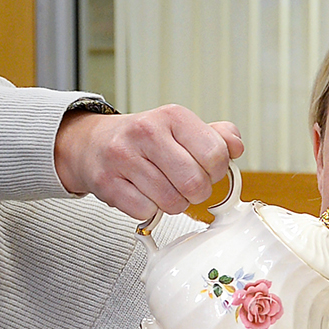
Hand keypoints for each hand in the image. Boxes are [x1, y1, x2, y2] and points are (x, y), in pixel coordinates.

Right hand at [54, 103, 243, 220]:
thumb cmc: (145, 140)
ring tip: (162, 187)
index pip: (216, 155)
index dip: (216, 171)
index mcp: (172, 116)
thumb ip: (217, 136)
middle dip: (196, 192)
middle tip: (184, 184)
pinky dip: (149, 210)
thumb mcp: (181, 129)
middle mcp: (146, 132)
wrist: (93, 144)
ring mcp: (123, 157)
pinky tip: (141, 193)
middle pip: (196, 184)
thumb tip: (235, 147)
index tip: (204, 169)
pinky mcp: (107, 182)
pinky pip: (146, 212)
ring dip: (173, 203)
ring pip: (173, 202)